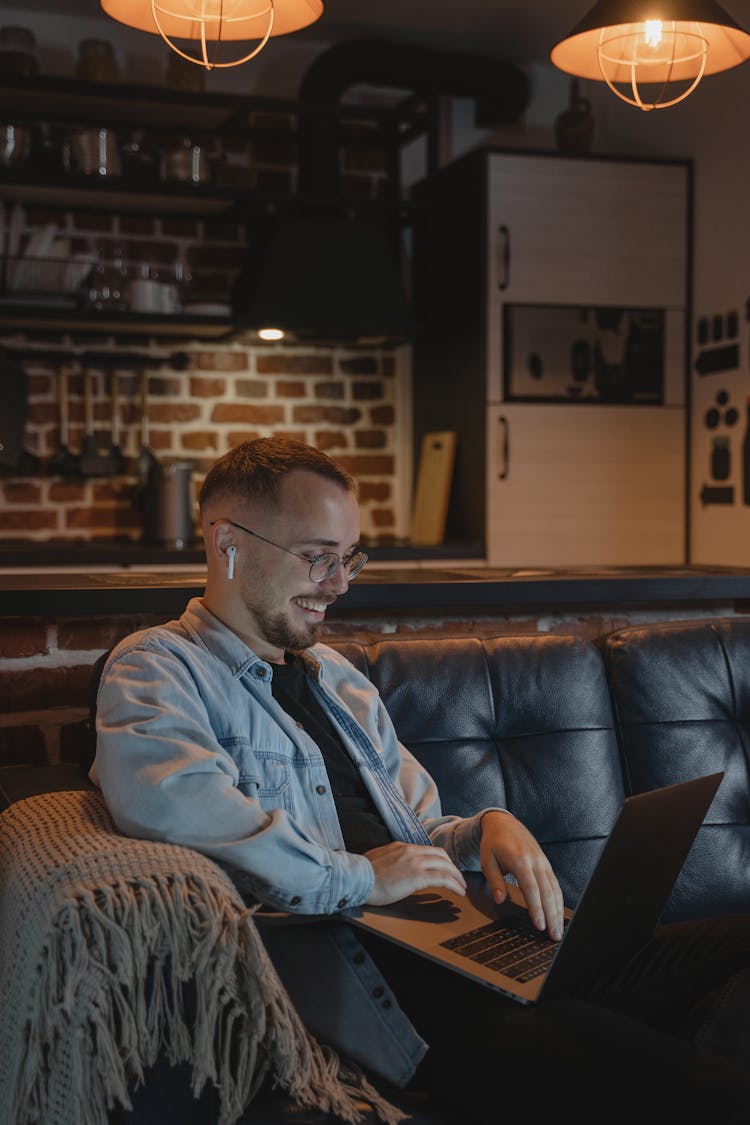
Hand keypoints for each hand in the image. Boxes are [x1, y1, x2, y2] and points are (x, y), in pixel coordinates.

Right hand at [364, 841, 466, 905]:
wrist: (358, 878)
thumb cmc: (363, 874)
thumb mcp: (379, 859)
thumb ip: (391, 858)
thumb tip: (394, 865)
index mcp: (402, 847)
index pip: (428, 850)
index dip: (440, 859)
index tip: (445, 868)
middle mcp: (411, 851)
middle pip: (441, 855)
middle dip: (452, 866)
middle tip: (457, 877)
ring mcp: (415, 862)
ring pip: (445, 865)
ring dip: (456, 876)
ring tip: (462, 886)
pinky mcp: (418, 877)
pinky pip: (443, 879)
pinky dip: (454, 884)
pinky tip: (459, 892)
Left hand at [480, 811, 563, 940]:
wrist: (503, 823)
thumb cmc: (493, 843)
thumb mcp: (487, 860)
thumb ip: (494, 880)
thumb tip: (500, 900)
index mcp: (519, 860)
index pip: (531, 888)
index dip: (537, 908)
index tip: (539, 925)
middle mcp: (535, 861)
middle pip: (547, 892)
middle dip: (552, 915)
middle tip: (554, 936)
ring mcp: (543, 862)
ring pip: (555, 889)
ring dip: (558, 911)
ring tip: (559, 931)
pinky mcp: (546, 863)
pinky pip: (555, 884)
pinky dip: (558, 900)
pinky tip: (559, 914)